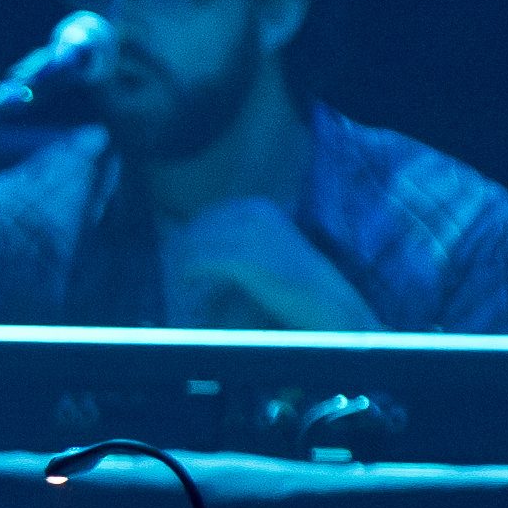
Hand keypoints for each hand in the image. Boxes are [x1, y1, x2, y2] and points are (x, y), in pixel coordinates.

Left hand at [164, 197, 381, 330]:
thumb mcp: (271, 241)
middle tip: (179, 267)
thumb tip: (199, 234)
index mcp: (259, 206)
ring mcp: (248, 237)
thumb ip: (242, 233)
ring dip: (184, 260)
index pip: (209, 214)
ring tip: (183, 277)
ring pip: (195, 243)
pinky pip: (199, 261)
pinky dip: (188, 271)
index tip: (185, 251)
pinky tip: (186, 282)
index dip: (193, 234)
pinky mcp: (243, 261)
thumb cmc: (298, 276)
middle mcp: (252, 215)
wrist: (327, 301)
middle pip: (198, 227)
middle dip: (185, 247)